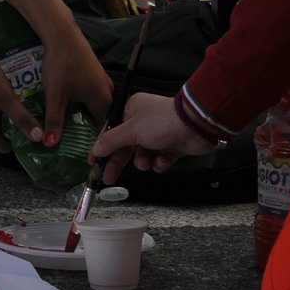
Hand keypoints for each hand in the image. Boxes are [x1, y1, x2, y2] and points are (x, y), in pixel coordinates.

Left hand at [33, 25, 112, 148]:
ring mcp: (101, 79)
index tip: (79, 152)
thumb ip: (54, 122)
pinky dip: (80, 101)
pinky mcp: (93, 71)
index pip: (100, 128)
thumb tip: (50, 144)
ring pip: (92, 104)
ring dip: (80, 114)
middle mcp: (107, 90)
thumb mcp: (56, 96)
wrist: (61, 34)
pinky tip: (66, 104)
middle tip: (69, 142)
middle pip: (97, 116)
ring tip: (66, 126)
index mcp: (103, 99)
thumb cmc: (61, 65)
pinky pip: (89, 93)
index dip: (90, 141)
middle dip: (84, 128)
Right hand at [90, 93, 217, 183]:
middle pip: (125, 146)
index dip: (102, 147)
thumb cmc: (161, 121)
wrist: (196, 125)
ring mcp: (159, 134)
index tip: (93, 162)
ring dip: (144, 161)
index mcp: (131, 111)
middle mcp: (144, 122)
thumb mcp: (131, 130)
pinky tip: (163, 159)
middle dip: (119, 162)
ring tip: (148, 161)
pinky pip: (159, 159)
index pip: (112, 132)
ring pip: (143, 155)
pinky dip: (160, 162)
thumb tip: (95, 149)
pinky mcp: (172, 146)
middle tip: (108, 178)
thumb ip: (111, 141)